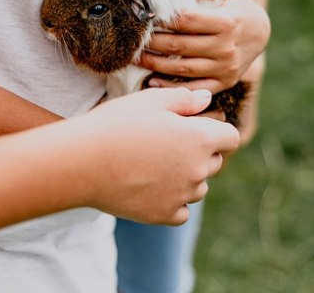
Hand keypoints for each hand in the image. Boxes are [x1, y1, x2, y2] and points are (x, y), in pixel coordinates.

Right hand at [78, 87, 239, 224]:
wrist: (82, 161)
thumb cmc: (116, 124)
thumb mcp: (150, 101)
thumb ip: (184, 99)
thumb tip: (206, 99)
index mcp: (200, 138)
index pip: (230, 137)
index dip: (215, 130)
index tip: (194, 127)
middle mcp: (198, 170)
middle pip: (215, 162)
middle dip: (200, 153)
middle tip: (165, 144)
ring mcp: (182, 195)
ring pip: (198, 188)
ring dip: (186, 178)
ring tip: (153, 165)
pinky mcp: (164, 215)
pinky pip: (181, 211)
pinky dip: (172, 201)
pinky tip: (150, 187)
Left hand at [138, 0, 269, 94]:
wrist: (262, 34)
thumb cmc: (238, 8)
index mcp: (227, 23)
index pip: (187, 22)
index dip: (163, 20)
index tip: (144, 17)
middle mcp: (226, 48)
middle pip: (180, 46)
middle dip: (153, 42)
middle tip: (132, 39)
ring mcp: (225, 68)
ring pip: (183, 69)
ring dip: (155, 65)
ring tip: (135, 58)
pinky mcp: (224, 82)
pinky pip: (194, 88)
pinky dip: (172, 87)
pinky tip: (152, 81)